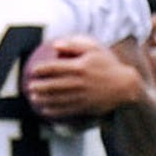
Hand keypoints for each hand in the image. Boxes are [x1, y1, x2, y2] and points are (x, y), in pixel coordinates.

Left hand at [24, 35, 138, 121]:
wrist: (126, 86)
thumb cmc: (108, 65)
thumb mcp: (95, 49)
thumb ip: (75, 44)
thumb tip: (55, 44)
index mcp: (80, 67)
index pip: (55, 67)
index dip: (42, 69)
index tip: (32, 70)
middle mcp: (80, 82)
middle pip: (54, 85)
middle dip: (39, 86)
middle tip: (29, 86)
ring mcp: (82, 96)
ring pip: (58, 98)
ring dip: (44, 99)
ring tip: (33, 98)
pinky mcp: (86, 106)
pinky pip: (66, 110)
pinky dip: (54, 111)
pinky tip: (44, 111)